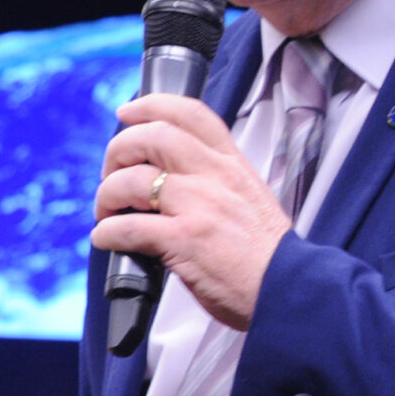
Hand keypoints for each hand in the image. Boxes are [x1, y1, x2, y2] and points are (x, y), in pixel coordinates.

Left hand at [90, 94, 291, 330]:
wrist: (288, 290)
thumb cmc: (267, 256)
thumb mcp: (251, 200)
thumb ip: (217, 183)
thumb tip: (174, 182)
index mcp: (233, 165)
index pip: (191, 114)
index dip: (151, 105)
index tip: (128, 113)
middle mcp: (215, 176)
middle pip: (152, 136)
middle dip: (118, 149)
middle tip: (111, 173)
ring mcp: (199, 206)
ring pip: (132, 179)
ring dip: (107, 194)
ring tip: (106, 212)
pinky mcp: (184, 240)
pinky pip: (129, 227)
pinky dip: (108, 232)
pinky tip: (107, 239)